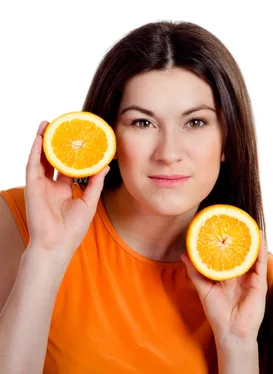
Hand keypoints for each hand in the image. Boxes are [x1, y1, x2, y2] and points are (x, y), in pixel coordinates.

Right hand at [24, 121, 108, 261]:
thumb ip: (95, 182)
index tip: (79, 138)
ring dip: (42, 141)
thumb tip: (106, 165)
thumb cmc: (73, 228)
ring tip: (47, 124)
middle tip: (62, 126)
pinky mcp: (32, 186)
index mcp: (63, 189)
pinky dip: (35, 151)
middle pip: (52, 159)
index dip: (71, 152)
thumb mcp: (89, 201)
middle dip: (55, 142)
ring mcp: (40, 185)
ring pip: (40, 158)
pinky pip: (33, 165)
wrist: (57, 244)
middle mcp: (51, 185)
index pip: (67, 166)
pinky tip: (40, 138)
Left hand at [182, 232, 268, 346]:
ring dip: (252, 240)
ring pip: (252, 254)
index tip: (220, 227)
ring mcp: (251, 277)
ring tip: (248, 224)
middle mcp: (240, 274)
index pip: (227, 255)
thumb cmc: (217, 314)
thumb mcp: (204, 289)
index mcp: (228, 276)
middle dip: (239, 238)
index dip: (225, 242)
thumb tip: (184, 255)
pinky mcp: (260, 282)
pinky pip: (261, 263)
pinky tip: (258, 238)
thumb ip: (195, 272)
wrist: (231, 331)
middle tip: (234, 221)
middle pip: (240, 252)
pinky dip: (261, 250)